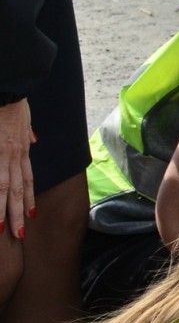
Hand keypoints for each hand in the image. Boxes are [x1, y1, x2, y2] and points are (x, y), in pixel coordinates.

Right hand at [0, 99, 35, 240]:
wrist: (8, 88)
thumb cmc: (12, 101)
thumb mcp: (26, 118)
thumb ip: (27, 133)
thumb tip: (33, 139)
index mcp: (22, 149)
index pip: (28, 179)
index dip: (29, 198)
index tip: (32, 214)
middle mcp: (14, 155)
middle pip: (17, 189)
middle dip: (18, 213)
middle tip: (19, 234)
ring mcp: (2, 154)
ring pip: (3, 187)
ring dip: (2, 209)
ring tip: (3, 228)